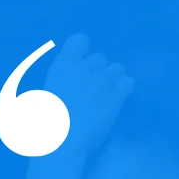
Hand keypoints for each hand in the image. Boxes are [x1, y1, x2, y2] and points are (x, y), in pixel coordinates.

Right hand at [44, 33, 134, 157]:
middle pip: (101, 58)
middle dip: (100, 71)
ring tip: (110, 96)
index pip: (80, 40)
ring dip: (115, 79)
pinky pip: (129, 82)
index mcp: (64, 64)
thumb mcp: (49, 93)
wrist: (65, 138)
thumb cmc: (50, 122)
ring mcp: (102, 80)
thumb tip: (71, 87)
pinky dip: (126, 89)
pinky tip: (120, 100)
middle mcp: (84, 67)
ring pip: (118, 68)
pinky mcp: (117, 95)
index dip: (84, 51)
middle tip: (97, 90)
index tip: (83, 64)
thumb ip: (63, 82)